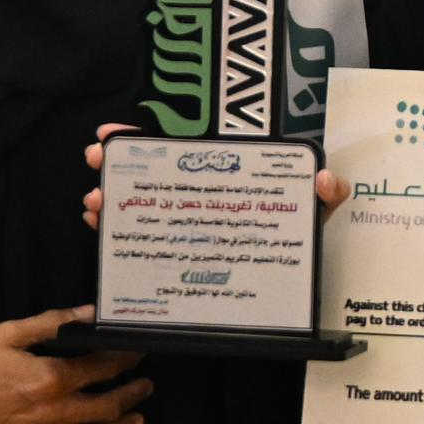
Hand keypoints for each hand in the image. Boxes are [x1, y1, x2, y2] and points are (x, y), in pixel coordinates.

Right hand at [0, 310, 152, 423]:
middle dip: (132, 393)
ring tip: (138, 418)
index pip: (101, 368)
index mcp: (49, 378)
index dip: (125, 360)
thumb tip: (88, 312)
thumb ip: (52, 323)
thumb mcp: (6, 333)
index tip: (137, 353)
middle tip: (146, 385)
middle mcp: (51, 413)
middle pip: (106, 405)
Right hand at [80, 123, 346, 228]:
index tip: (113, 132)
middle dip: (118, 162)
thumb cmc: (298, 240)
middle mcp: (199, 194)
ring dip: (112, 197)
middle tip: (96, 158)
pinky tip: (99, 225)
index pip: (183, 148)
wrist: (291, 291)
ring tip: (96, 201)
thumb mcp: (315, 214)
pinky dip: (117, 231)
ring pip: (141, 203)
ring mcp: (186, 223)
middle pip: (152, 172)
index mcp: (227, 175)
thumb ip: (327, 196)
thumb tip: (324, 177)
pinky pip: (142, 237)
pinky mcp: (177, 254)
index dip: (145, 136)